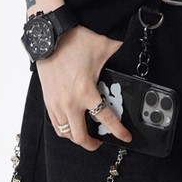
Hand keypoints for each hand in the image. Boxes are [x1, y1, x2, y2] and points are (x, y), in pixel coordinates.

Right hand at [36, 25, 133, 150]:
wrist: (49, 37)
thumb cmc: (74, 41)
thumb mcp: (103, 46)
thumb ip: (120, 52)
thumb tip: (133, 51)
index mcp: (86, 92)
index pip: (105, 119)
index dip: (118, 131)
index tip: (125, 137)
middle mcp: (70, 102)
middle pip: (80, 137)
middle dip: (92, 144)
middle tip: (100, 142)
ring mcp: (57, 104)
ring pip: (66, 133)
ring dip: (77, 137)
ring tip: (85, 134)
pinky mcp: (48, 101)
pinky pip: (55, 125)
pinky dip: (64, 129)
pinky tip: (71, 124)